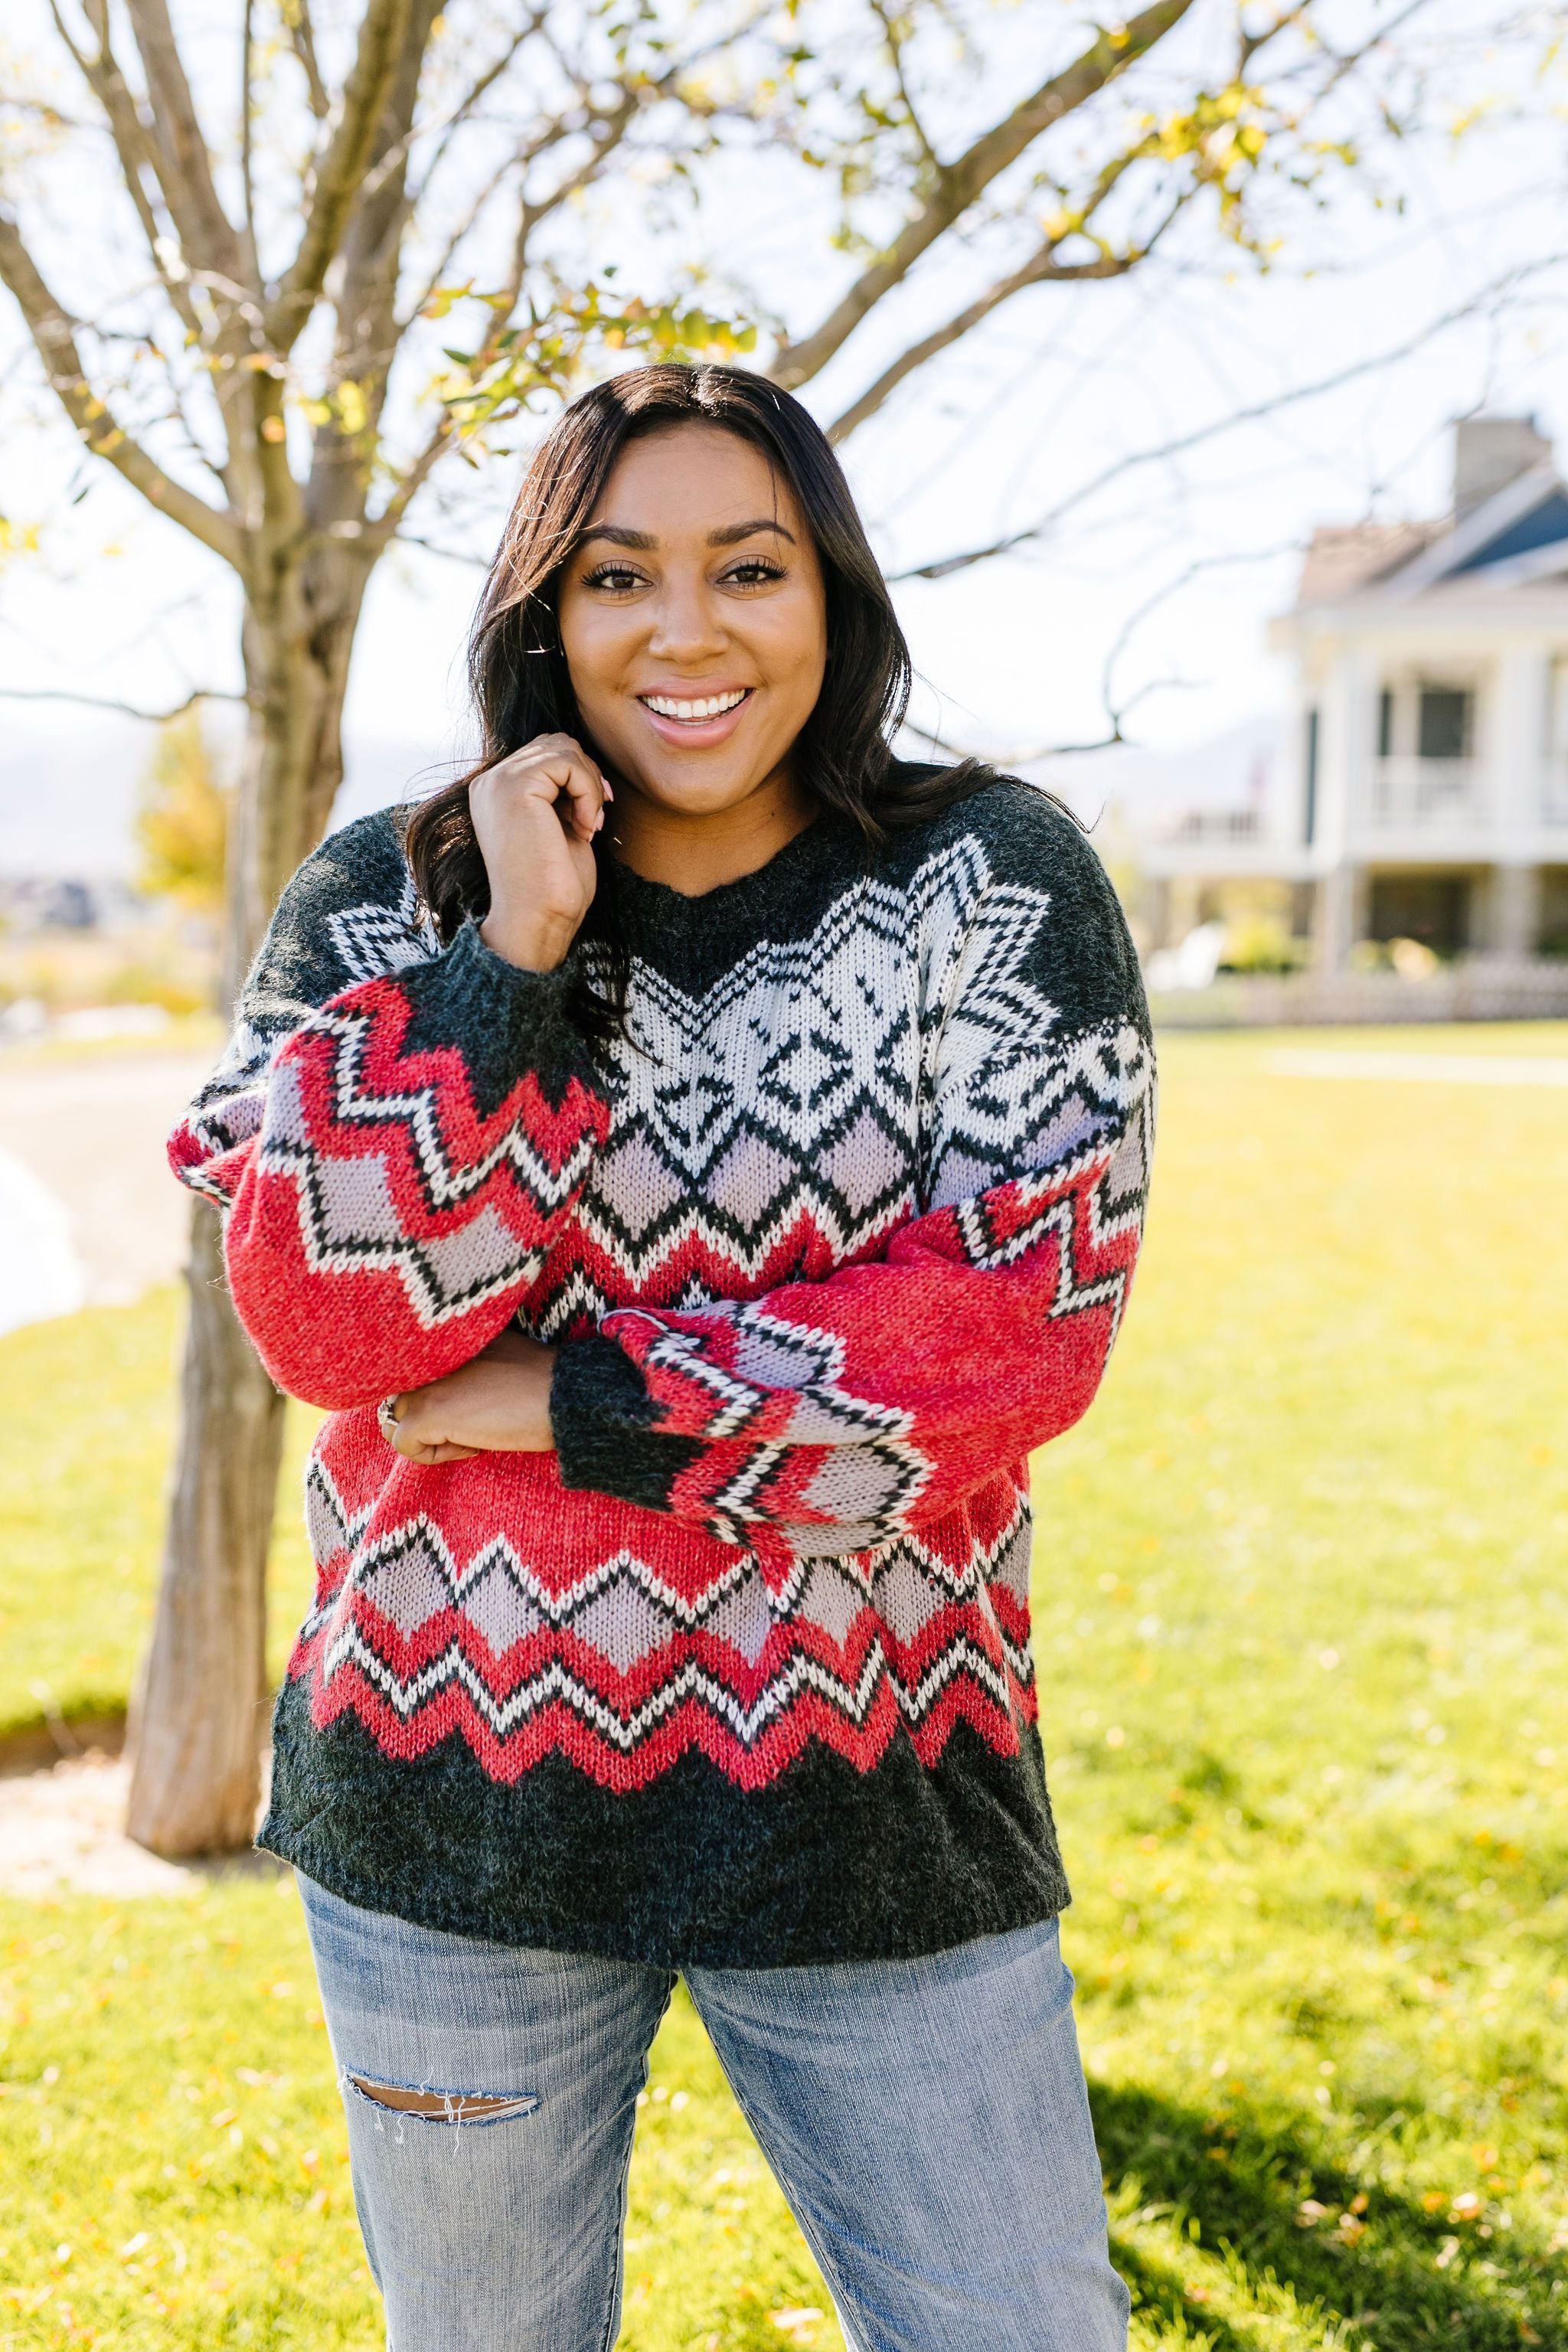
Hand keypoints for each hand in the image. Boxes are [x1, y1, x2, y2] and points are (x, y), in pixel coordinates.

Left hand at [380, 1329, 557, 1464]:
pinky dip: (435, 1455)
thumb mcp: (498, 1352)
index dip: (436, 1396)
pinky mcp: (426, 1413)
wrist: (564, 1397)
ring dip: (429, 1437)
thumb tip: (447, 1386)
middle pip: (398, 1395)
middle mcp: (427, 1354)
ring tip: (471, 1434)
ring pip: (394, 1420)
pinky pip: (405, 1444)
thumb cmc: (542, 1381)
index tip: (472, 1405)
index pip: (409, 1372)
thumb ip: (466, 1359)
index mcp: (444, 1336)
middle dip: (428, 1419)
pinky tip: (474, 1444)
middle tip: (472, 1424)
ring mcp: (424, 1383)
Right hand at [470, 733, 611, 971]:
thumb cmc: (553, 886)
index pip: (546, 753)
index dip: (580, 777)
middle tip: (595, 820)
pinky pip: (568, 762)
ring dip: (590, 786)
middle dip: (586, 776)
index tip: (593, 817)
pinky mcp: (515, 785)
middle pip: (556, 743)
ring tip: (588, 825)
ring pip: (565, 748)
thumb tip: (583, 760)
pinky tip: (584, 827)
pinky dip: (588, 792)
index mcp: (495, 792)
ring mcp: (498, 781)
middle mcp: (490, 782)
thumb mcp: (558, 825)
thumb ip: (561, 790)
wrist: (538, 920)